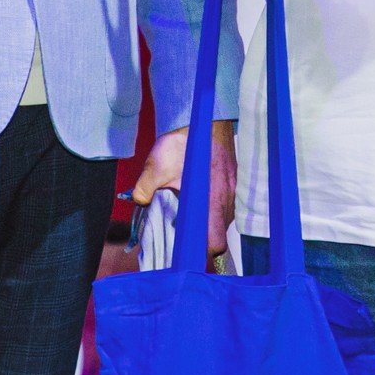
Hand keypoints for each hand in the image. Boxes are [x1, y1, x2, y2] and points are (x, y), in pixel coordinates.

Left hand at [129, 122, 236, 262]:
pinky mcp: (235, 187)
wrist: (206, 121)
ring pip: (223, 222)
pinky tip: (201, 203)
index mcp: (210, 202)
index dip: (203, 253)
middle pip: (220, 237)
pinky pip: (227, 208)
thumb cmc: (183, 143)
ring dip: (209, 225)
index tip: (188, 253)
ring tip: (191, 217)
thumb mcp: (156, 165)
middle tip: (185, 236)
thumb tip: (139, 204)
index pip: (214, 243)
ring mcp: (233, 195)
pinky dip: (214, 211)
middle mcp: (226, 202)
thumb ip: (145, 189)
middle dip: (203, 241)